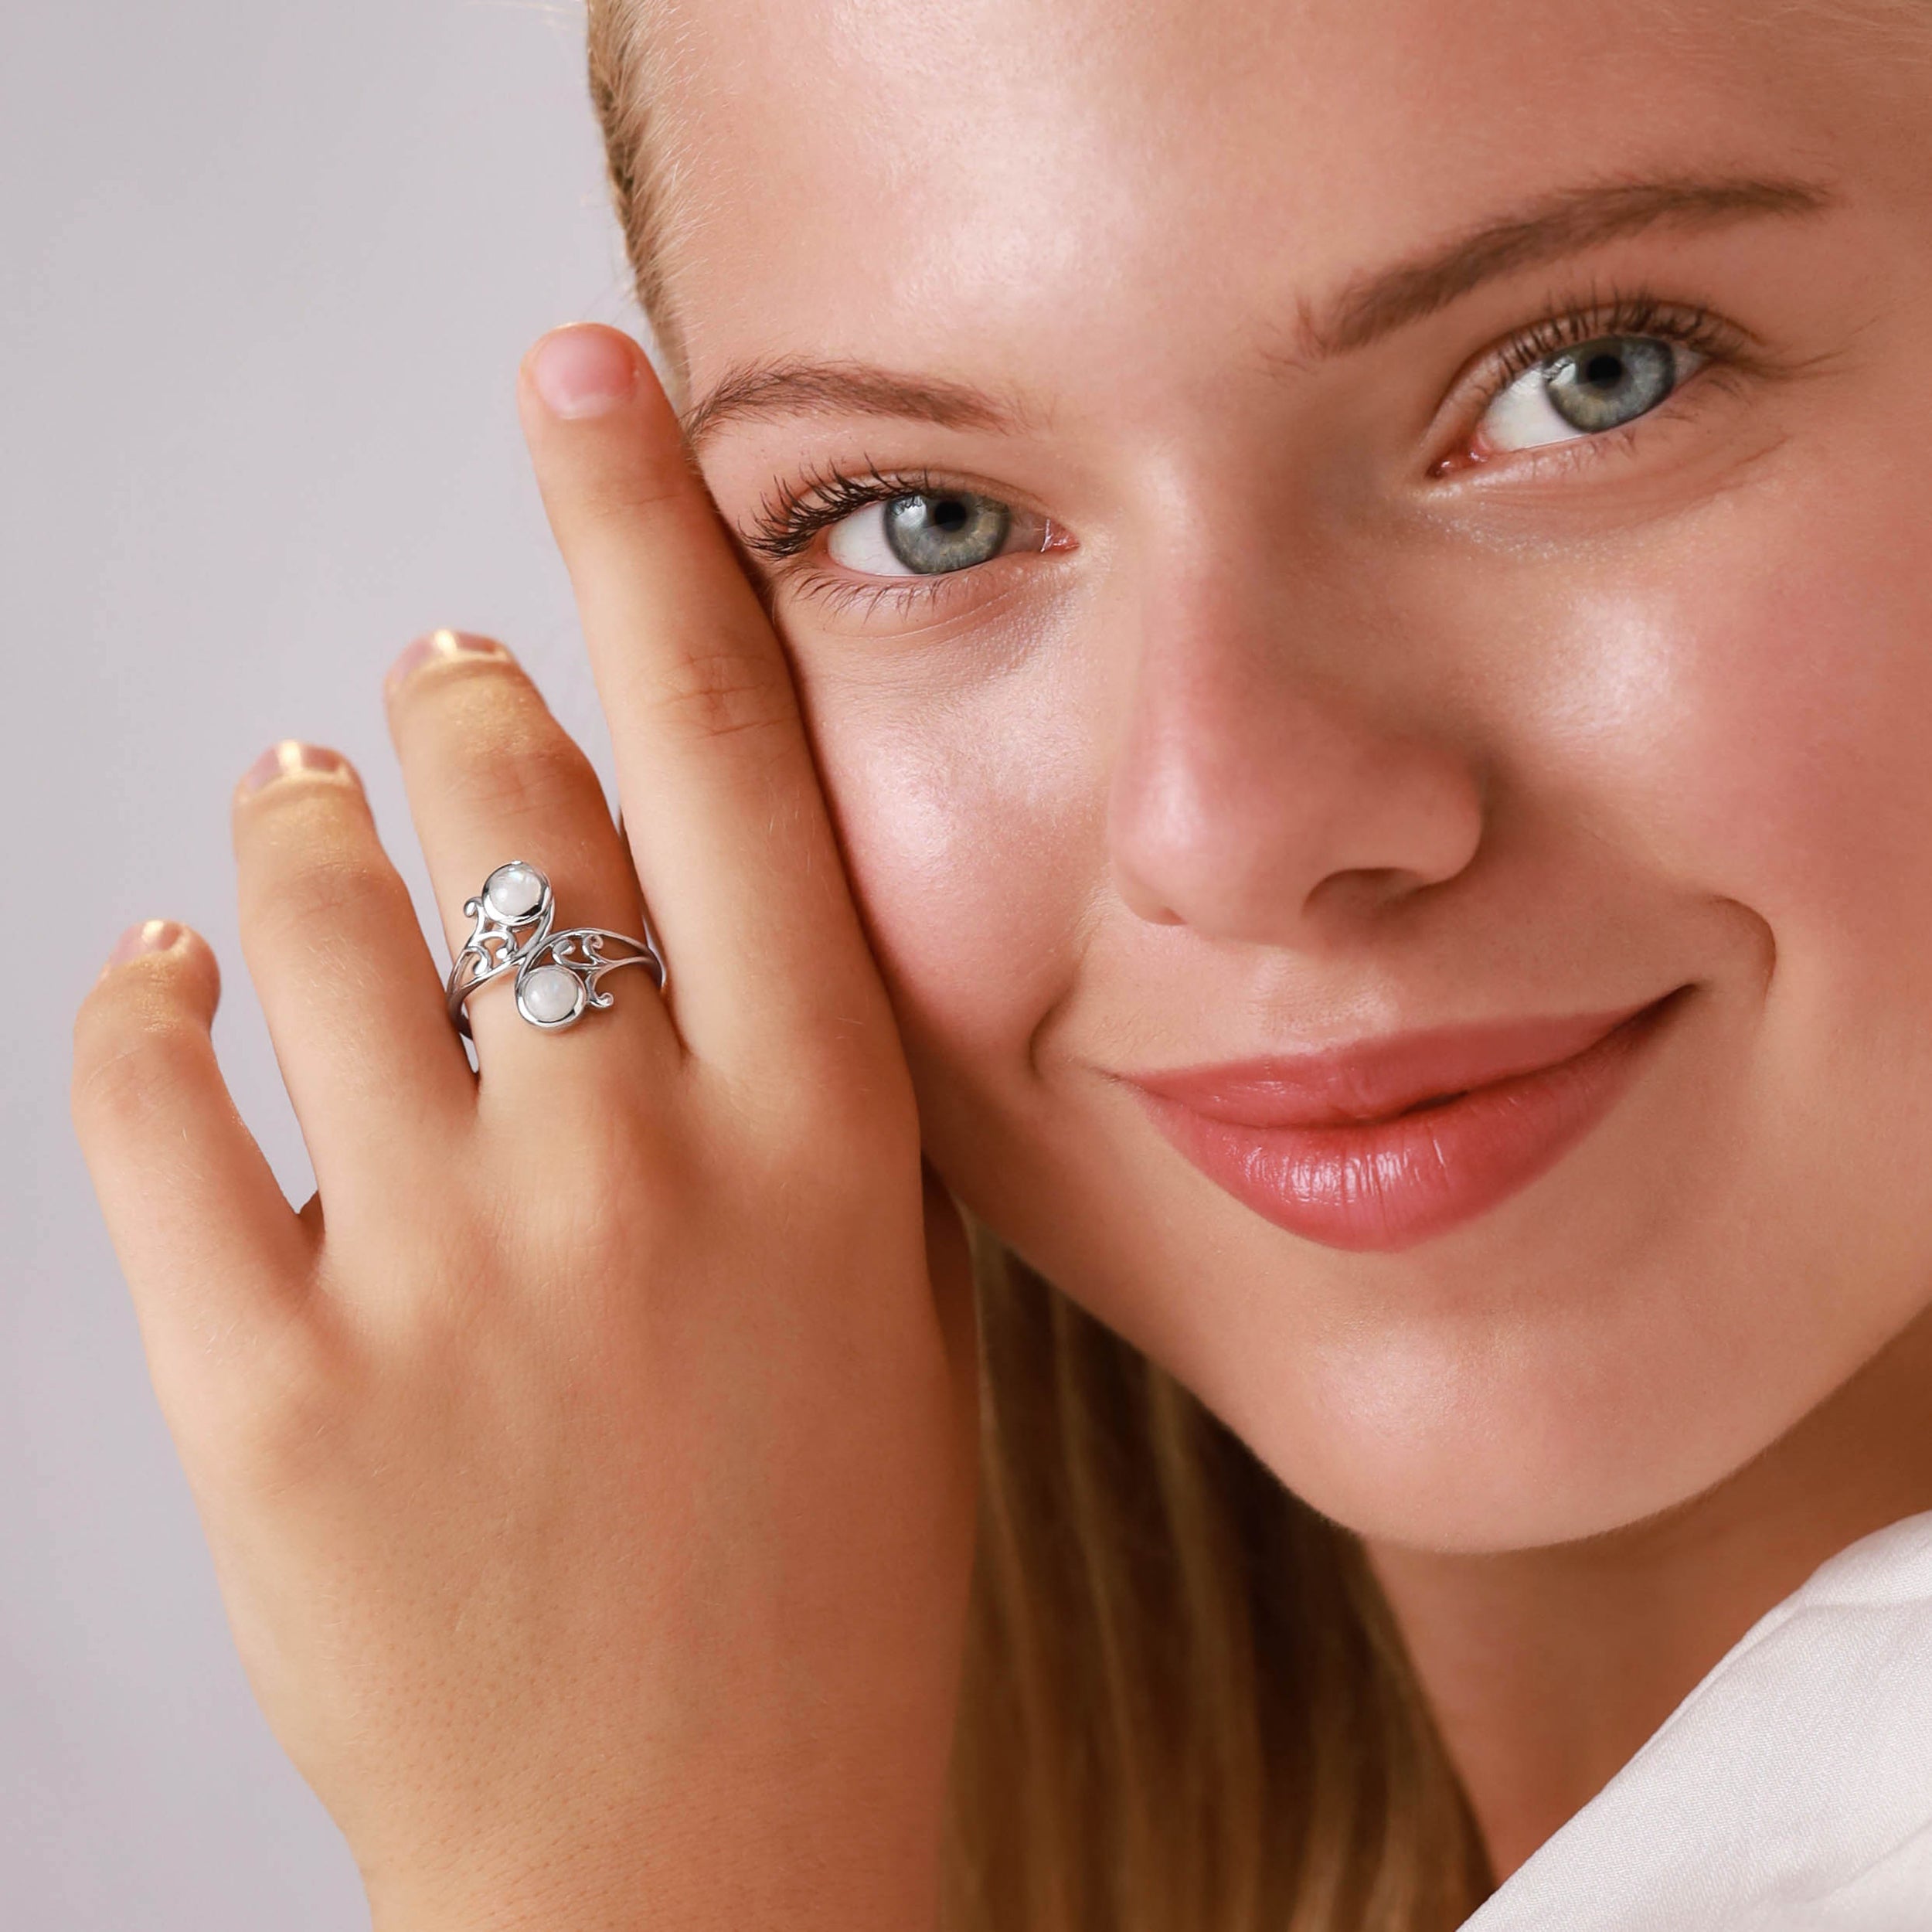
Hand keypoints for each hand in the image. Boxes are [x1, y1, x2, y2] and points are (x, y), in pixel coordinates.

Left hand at [70, 327, 979, 1931]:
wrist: (702, 1874)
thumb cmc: (821, 1593)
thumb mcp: (883, 1303)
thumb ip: (778, 1084)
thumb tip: (629, 891)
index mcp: (817, 1139)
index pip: (722, 746)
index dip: (646, 532)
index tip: (586, 388)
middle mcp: (635, 1164)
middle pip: (499, 796)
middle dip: (450, 704)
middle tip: (429, 685)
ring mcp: (442, 1273)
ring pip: (309, 915)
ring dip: (291, 832)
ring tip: (290, 809)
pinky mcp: (269, 1391)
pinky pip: (148, 1104)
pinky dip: (141, 1004)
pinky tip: (167, 975)